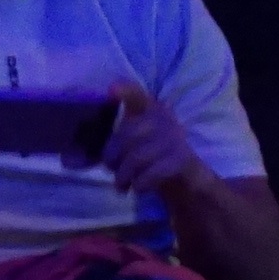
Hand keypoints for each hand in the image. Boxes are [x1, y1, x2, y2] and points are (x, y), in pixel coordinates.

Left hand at [101, 81, 211, 196]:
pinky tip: (138, 189)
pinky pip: (151, 173)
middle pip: (127, 135)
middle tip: (111, 170)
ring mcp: (174, 138)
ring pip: (136, 157)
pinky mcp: (181, 159)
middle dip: (112, 157)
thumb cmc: (154, 156)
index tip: (111, 90)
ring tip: (121, 185)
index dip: (125, 91)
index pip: (138, 95)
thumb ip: (118, 140)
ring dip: (123, 176)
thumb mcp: (136, 142)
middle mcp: (164, 119)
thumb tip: (89, 158)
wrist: (188, 178)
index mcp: (151, 110)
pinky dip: (140, 184)